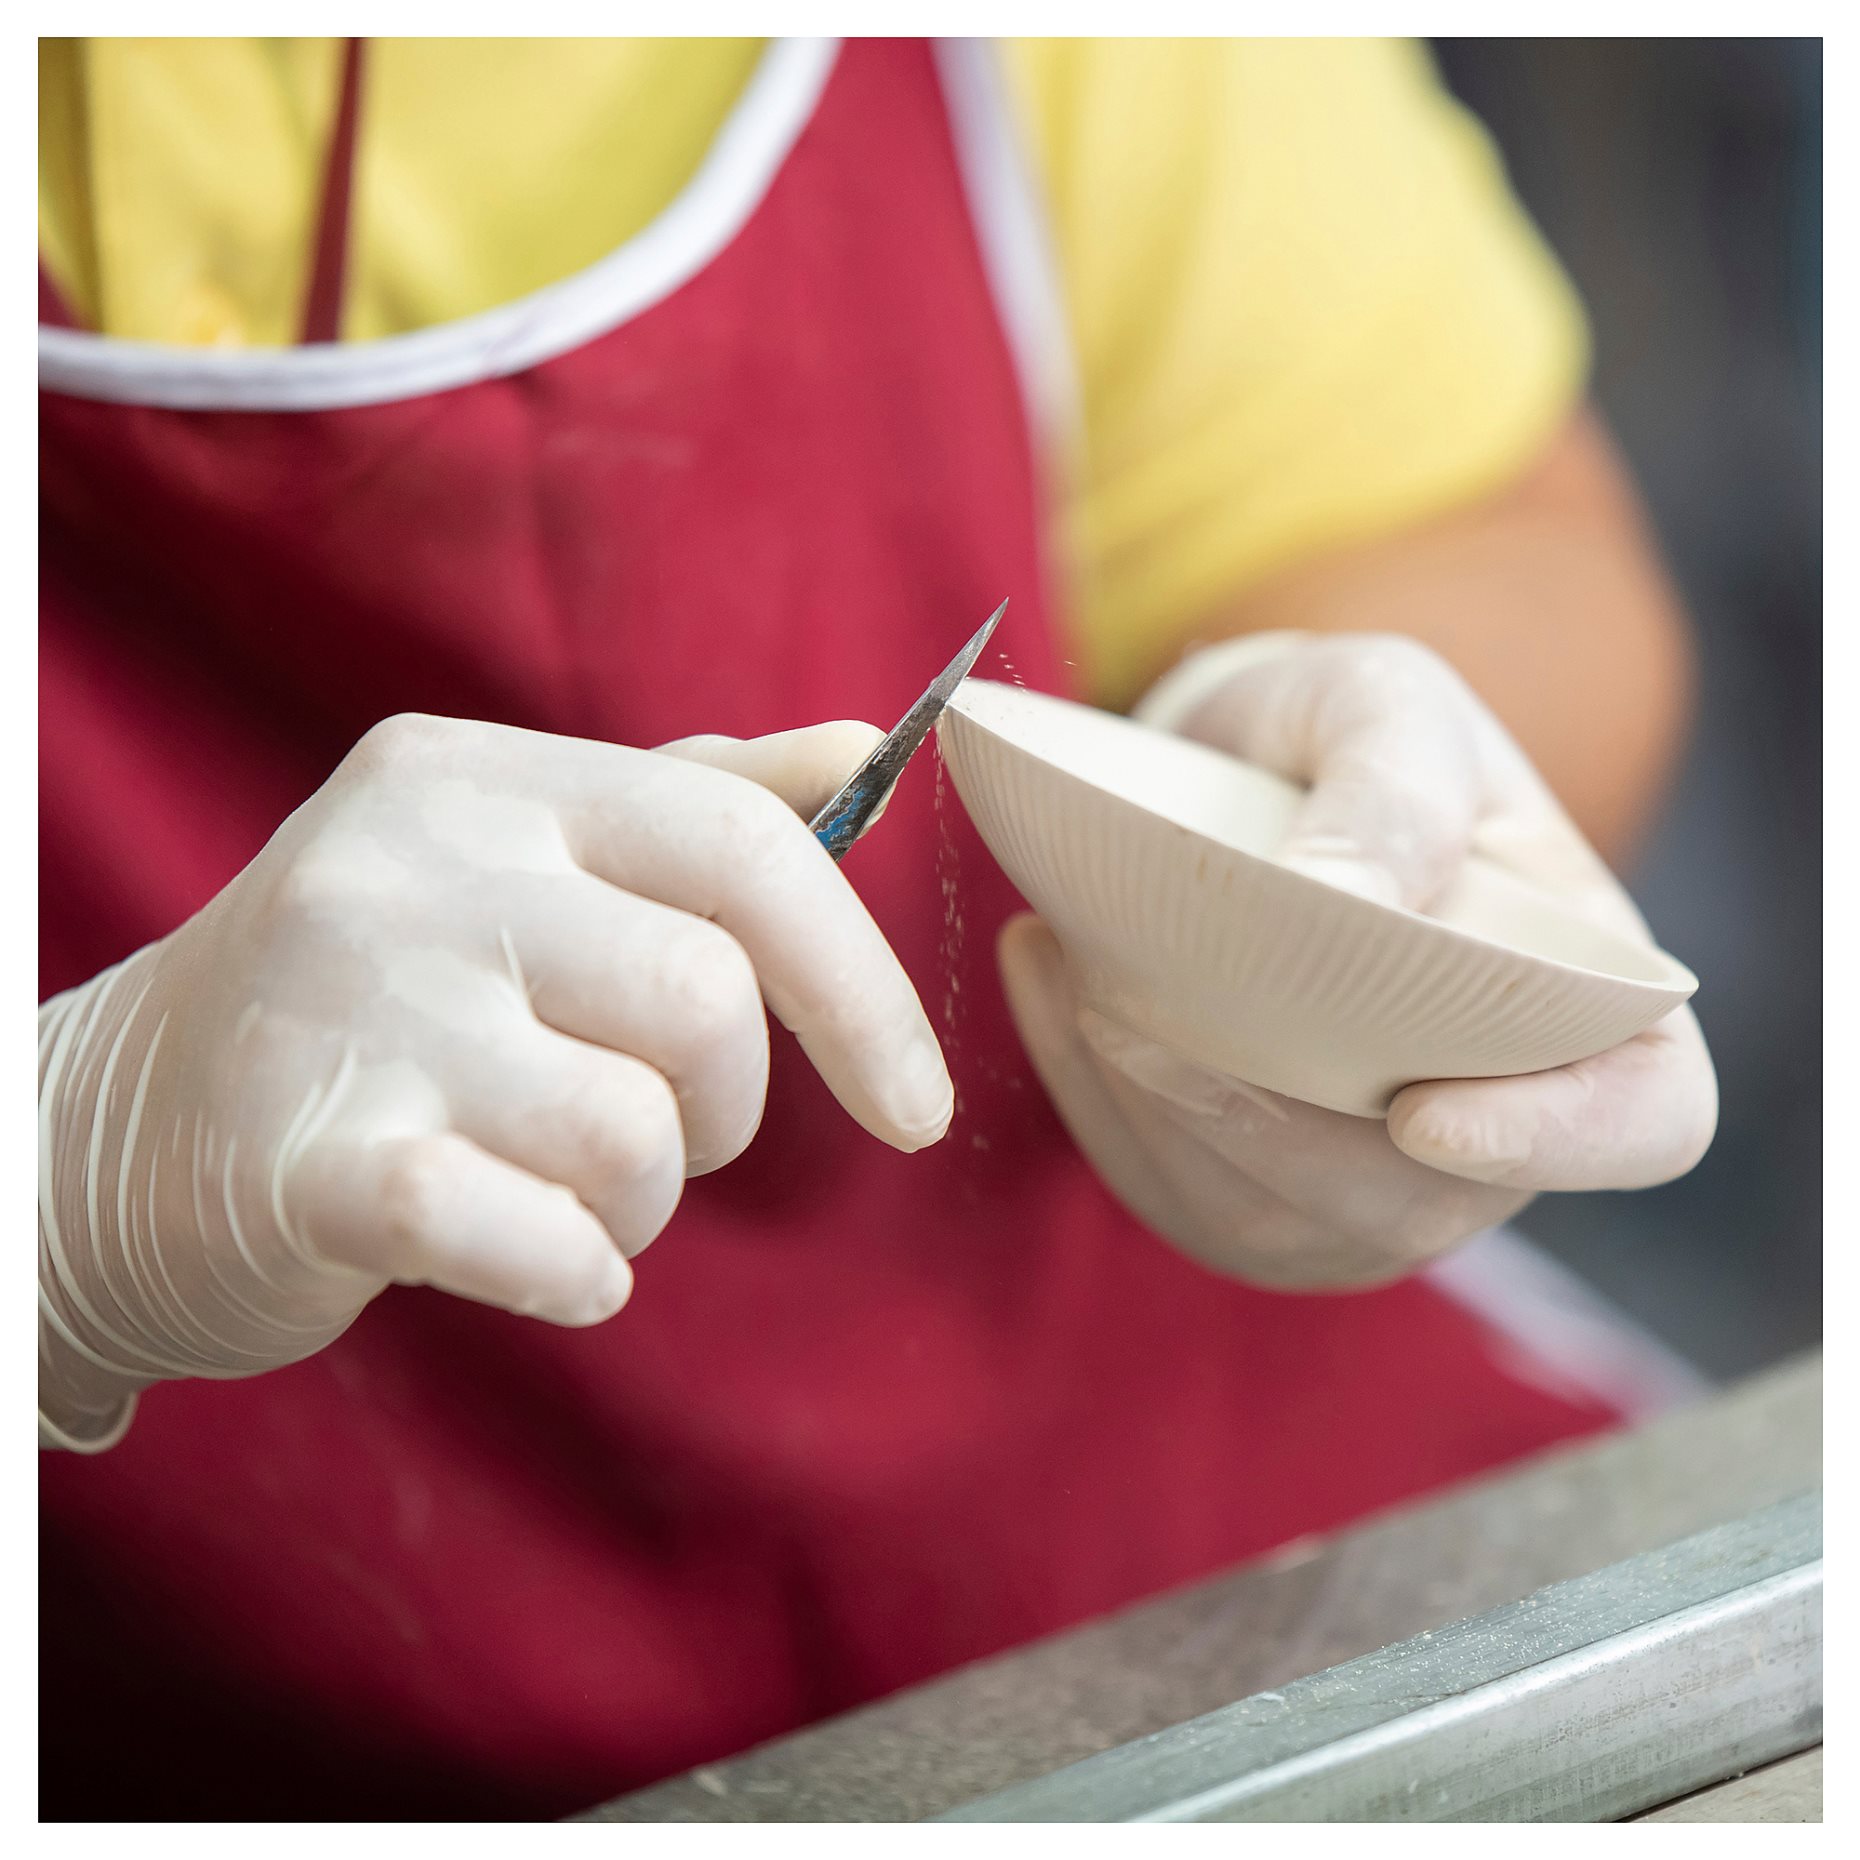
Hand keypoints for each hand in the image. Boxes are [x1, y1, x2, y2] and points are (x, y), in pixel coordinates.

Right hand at [39, 714, 951, 1447]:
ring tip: (563, 1188)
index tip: (917, 1106)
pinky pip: (542, 1236)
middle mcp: (409, 864)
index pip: (740, 841)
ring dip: (641, 1199)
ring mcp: (349, 1007)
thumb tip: (868, 753)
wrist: (112, 1135)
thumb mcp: (512, 864)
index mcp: (479, 778)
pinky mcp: (307, 1162)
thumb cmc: (373, 1001)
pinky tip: (540, 1259)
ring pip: (635, 1130)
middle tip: (659, 1136)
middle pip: (706, 997)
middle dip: (726, 1107)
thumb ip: (693, 803)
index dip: (859, 982)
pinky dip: (580, 1271)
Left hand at [999, 632, 1715, 1290]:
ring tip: (1080, 967)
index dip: (1557, 1143)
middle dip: (1266, 1125)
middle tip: (1136, 1007)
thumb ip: (1392, 787)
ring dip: (1158, 1114)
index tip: (1423, 1114)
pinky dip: (1093, 1101)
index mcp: (1586, 999)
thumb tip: (1347, 902)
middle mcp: (1492, 1118)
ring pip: (1273, 1220)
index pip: (1642, 1119)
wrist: (1232, 769)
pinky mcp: (1247, 1191)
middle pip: (1415, 1204)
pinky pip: (1171, 1194)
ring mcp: (1365, 1178)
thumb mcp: (1380, 700)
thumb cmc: (1337, 732)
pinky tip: (1050, 974)